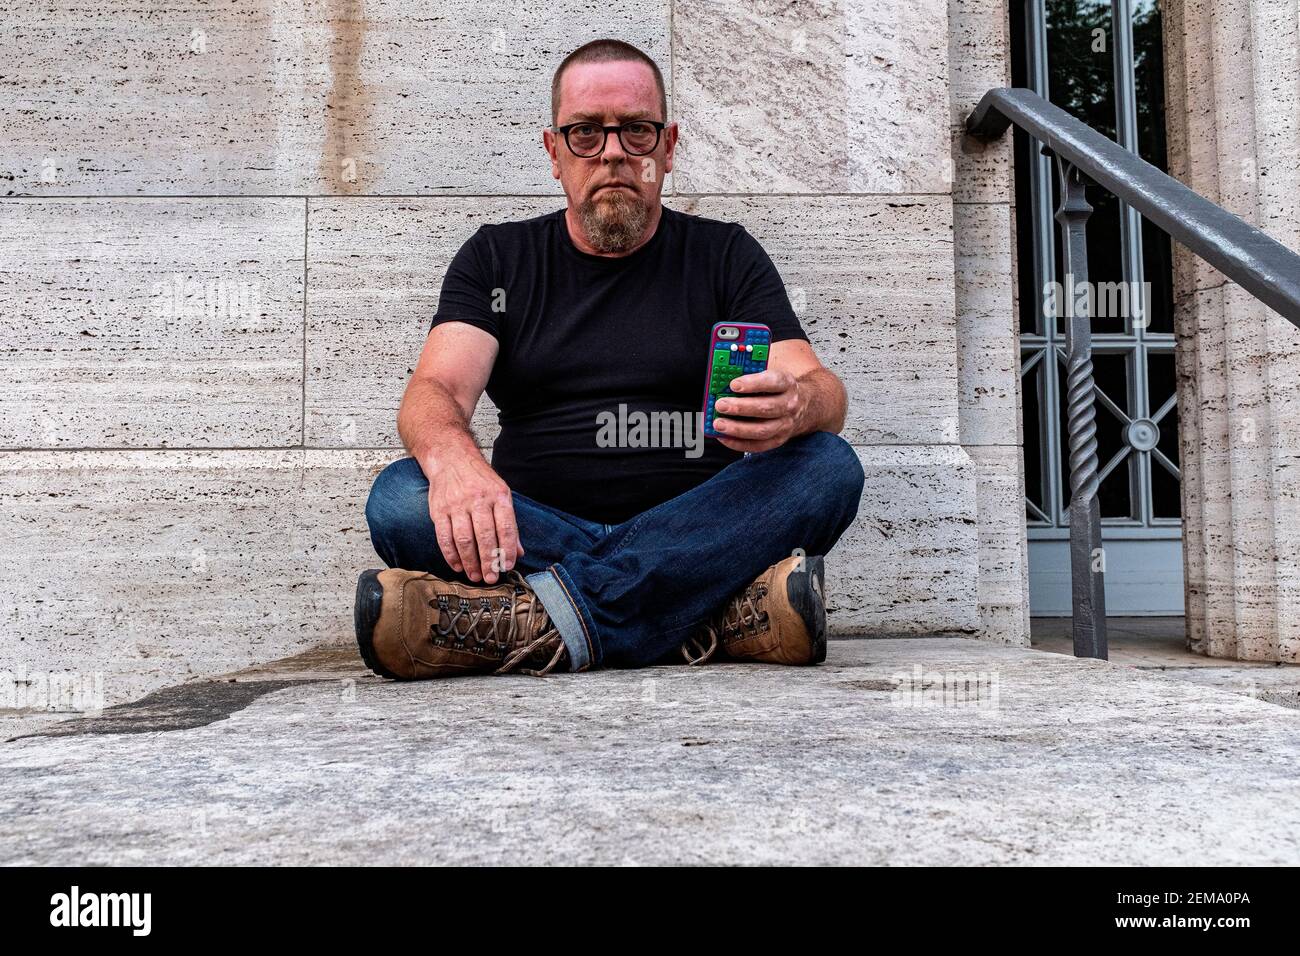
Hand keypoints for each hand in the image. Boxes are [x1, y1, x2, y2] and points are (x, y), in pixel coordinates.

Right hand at [424, 450, 523, 584]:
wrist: (451, 458)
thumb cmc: (479, 480)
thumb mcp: (501, 495)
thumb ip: (510, 524)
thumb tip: (518, 552)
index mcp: (498, 496)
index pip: (506, 527)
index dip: (507, 550)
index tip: (508, 566)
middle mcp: (478, 499)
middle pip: (484, 536)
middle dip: (488, 561)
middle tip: (491, 579)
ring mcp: (457, 505)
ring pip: (464, 539)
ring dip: (470, 562)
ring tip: (475, 576)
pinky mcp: (439, 510)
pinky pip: (444, 537)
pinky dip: (451, 555)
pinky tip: (458, 566)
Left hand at [712, 368, 801, 452]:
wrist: (803, 405)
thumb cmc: (778, 389)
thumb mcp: (770, 375)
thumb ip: (750, 376)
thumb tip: (724, 379)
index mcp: (786, 384)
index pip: (772, 382)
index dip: (752, 383)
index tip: (733, 385)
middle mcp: (789, 405)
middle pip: (766, 408)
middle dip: (740, 407)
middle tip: (720, 405)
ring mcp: (785, 425)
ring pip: (762, 430)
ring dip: (738, 428)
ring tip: (719, 424)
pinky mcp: (778, 440)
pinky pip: (758, 446)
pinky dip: (739, 443)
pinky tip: (724, 437)